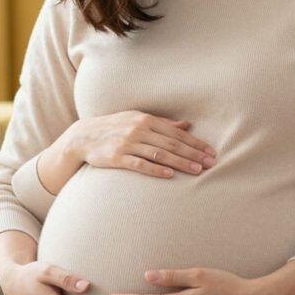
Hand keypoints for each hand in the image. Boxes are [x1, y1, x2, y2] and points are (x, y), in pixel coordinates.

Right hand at [69, 111, 216, 178]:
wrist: (84, 136)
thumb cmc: (116, 127)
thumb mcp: (138, 119)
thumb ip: (163, 123)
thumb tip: (187, 125)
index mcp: (146, 119)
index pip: (176, 133)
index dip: (195, 143)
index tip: (210, 152)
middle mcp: (139, 130)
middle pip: (172, 144)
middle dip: (193, 154)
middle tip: (210, 163)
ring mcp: (128, 143)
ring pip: (159, 154)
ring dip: (180, 162)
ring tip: (197, 171)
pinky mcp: (117, 157)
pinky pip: (139, 164)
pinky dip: (155, 169)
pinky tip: (169, 175)